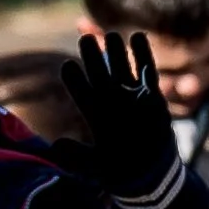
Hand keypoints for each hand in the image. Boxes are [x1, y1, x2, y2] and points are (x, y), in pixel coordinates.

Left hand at [59, 30, 178, 200]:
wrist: (148, 174)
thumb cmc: (119, 171)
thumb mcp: (94, 167)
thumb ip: (76, 157)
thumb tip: (56, 148)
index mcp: (94, 115)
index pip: (82, 93)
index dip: (75, 80)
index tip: (68, 67)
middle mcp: (110, 102)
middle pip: (100, 74)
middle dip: (93, 57)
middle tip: (85, 38)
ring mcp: (131, 98)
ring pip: (121, 69)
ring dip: (117, 52)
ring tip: (111, 34)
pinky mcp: (152, 98)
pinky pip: (147, 73)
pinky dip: (143, 55)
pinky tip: (138, 36)